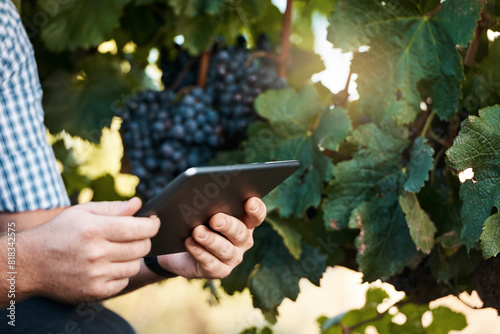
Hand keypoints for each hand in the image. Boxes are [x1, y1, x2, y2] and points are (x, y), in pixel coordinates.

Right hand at [20, 198, 158, 303]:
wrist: (30, 264)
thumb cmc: (59, 232)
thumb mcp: (82, 211)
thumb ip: (113, 207)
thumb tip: (139, 204)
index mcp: (94, 229)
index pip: (139, 228)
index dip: (152, 224)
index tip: (152, 222)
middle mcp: (96, 253)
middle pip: (142, 247)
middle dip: (144, 239)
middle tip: (135, 235)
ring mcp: (95, 275)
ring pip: (135, 265)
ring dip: (132, 257)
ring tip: (118, 250)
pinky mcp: (94, 291)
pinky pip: (123, 281)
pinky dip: (121, 272)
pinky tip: (108, 265)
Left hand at [157, 197, 265, 278]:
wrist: (180, 251)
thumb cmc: (196, 225)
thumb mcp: (203, 213)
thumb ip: (209, 206)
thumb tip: (203, 197)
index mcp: (244, 223)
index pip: (256, 216)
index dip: (256, 209)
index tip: (250, 202)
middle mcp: (243, 241)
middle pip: (240, 233)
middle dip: (228, 225)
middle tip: (215, 218)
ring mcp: (233, 258)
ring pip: (226, 250)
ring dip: (211, 240)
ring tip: (197, 232)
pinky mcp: (219, 271)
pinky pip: (211, 263)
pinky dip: (199, 252)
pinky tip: (190, 243)